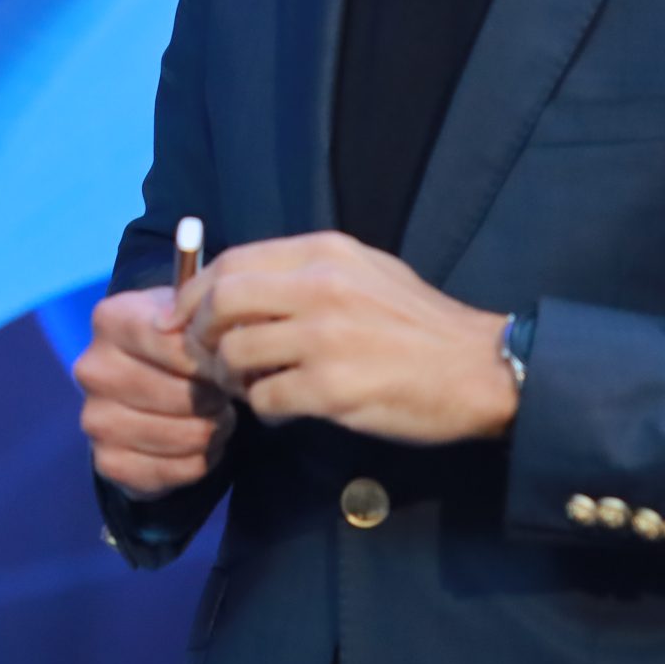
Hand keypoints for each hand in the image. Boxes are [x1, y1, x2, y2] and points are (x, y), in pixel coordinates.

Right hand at [74, 285, 237, 499]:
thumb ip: (203, 317)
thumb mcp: (187, 315)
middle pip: (184, 395)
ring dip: (213, 432)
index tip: (224, 364)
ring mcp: (96, 420)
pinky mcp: (108, 463)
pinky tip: (196, 444)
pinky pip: (179, 471)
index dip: (213, 361)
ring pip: (186, 436)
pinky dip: (200, 461)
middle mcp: (93, 370)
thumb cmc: (173, 342)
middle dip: (217, 399)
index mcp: (111, 321)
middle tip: (222, 396)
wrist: (143, 381)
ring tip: (213, 417)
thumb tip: (213, 342)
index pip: (178, 346)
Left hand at [171, 230, 517, 444]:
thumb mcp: (365, 271)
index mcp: (324, 253)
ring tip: (252, 387)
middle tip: (209, 358)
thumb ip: (305, 271)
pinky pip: (266, 400)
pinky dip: (265, 409)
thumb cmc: (420, 323)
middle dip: (201, 335)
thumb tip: (238, 285)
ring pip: (235, 355)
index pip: (232, 262)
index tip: (183, 317)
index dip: (194, 292)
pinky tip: (285, 410)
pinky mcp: (332, 388)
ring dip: (231, 378)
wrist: (481, 369)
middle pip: (221, 304)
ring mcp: (324, 338)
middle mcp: (319, 287)